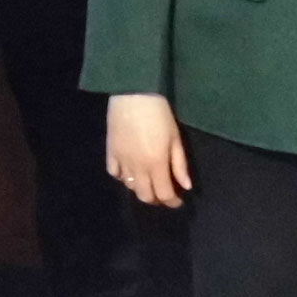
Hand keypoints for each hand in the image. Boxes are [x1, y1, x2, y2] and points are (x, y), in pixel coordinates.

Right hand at [106, 93, 190, 207]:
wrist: (133, 94)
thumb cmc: (159, 114)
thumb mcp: (175, 138)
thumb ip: (180, 164)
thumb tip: (186, 186)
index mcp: (156, 164)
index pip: (164, 194)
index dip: (173, 202)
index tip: (179, 201)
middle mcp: (137, 167)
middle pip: (145, 196)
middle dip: (156, 200)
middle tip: (164, 194)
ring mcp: (121, 160)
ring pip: (129, 187)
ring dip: (141, 189)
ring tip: (149, 182)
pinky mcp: (110, 151)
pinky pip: (114, 173)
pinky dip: (122, 177)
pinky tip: (129, 172)